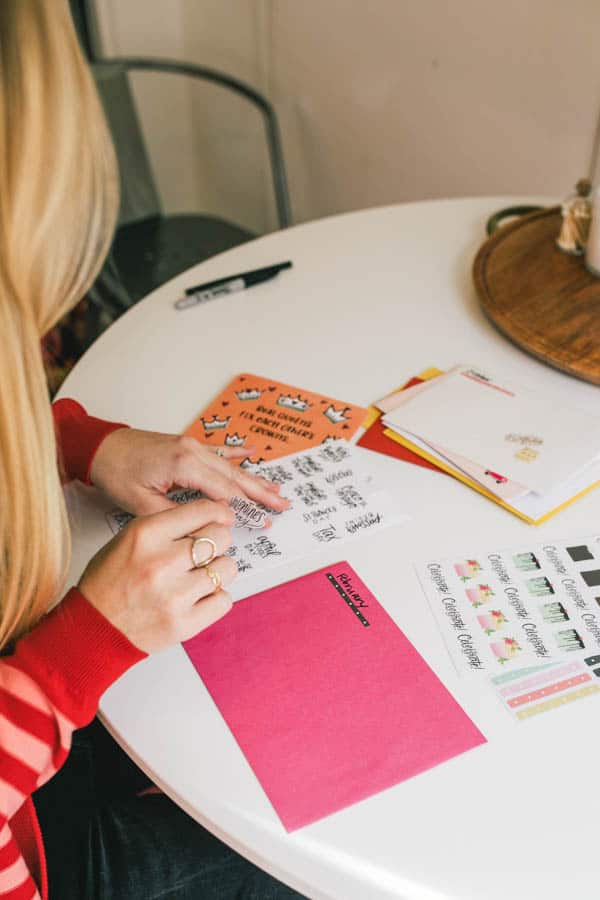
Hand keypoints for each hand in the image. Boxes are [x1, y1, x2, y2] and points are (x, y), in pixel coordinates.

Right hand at [79, 500, 236, 652]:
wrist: (94, 628)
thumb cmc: (109, 582)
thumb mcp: (128, 539)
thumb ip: (167, 527)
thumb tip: (211, 519)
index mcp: (146, 535)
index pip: (202, 511)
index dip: (218, 513)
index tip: (222, 519)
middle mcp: (161, 562)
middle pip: (220, 538)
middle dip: (218, 542)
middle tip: (206, 551)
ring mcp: (175, 595)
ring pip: (226, 568)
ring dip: (217, 571)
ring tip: (199, 576)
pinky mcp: (185, 623)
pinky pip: (224, 600)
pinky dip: (216, 598)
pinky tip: (198, 597)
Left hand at [90, 428, 289, 516]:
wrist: (99, 446)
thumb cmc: (116, 472)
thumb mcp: (142, 503)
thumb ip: (176, 516)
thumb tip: (204, 528)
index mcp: (184, 465)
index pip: (223, 492)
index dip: (243, 510)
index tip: (260, 523)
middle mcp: (193, 451)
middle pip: (234, 477)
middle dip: (259, 493)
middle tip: (282, 506)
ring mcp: (192, 445)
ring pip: (230, 466)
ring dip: (253, 478)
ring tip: (276, 489)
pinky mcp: (186, 445)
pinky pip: (218, 451)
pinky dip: (236, 454)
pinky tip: (252, 453)